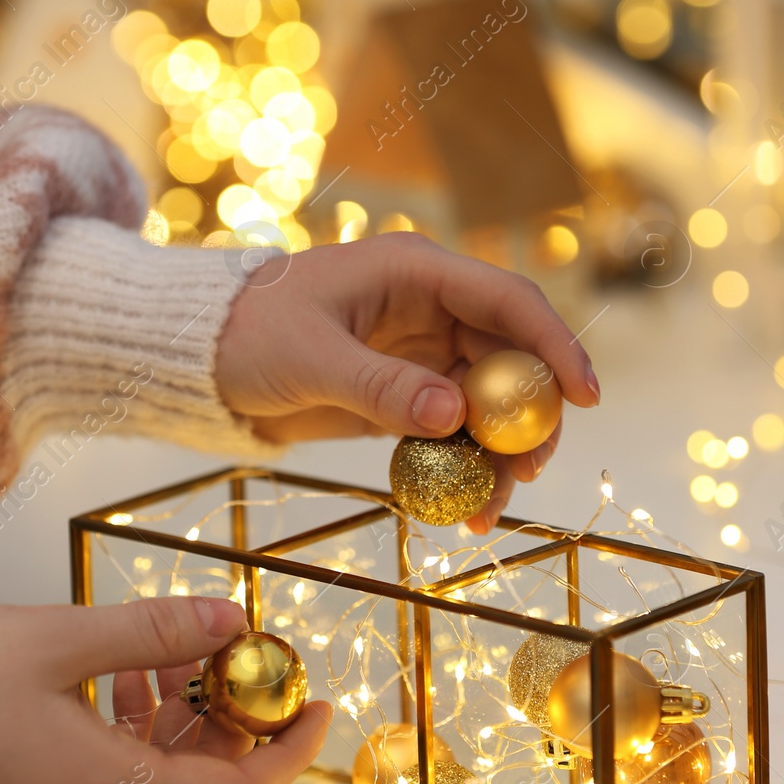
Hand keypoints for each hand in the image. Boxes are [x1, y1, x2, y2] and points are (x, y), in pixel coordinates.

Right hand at [0, 597, 329, 783]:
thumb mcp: (65, 640)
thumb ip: (156, 630)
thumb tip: (230, 615)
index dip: (289, 750)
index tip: (319, 704)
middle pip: (202, 774)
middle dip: (234, 712)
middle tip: (242, 650)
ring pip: (159, 762)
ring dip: (182, 705)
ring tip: (173, 641)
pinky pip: (115, 758)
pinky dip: (136, 713)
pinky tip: (124, 661)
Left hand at [214, 233, 600, 531]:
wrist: (198, 364)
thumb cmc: (245, 334)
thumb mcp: (309, 357)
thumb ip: (380, 386)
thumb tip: (455, 414)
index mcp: (416, 272)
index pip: (509, 302)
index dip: (555, 347)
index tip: (586, 398)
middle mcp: (432, 309)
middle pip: (511, 362)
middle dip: (529, 420)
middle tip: (530, 474)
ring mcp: (421, 356)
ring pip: (487, 406)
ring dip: (498, 457)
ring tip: (489, 511)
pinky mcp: (405, 397)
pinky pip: (453, 434)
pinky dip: (463, 469)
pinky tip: (461, 509)